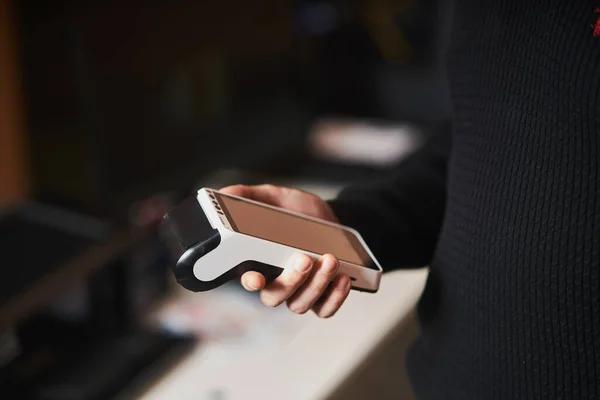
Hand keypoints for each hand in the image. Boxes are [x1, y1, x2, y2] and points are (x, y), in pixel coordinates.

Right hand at [220, 184, 350, 317]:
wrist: (332, 218)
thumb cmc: (299, 211)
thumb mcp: (275, 197)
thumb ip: (249, 196)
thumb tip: (225, 193)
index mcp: (258, 261)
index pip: (248, 278)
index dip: (251, 281)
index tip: (257, 277)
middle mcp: (277, 281)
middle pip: (274, 297)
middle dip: (290, 281)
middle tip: (304, 259)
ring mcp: (299, 292)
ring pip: (300, 304)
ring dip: (316, 284)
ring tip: (330, 260)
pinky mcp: (323, 297)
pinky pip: (325, 309)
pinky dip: (335, 297)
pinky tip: (342, 278)